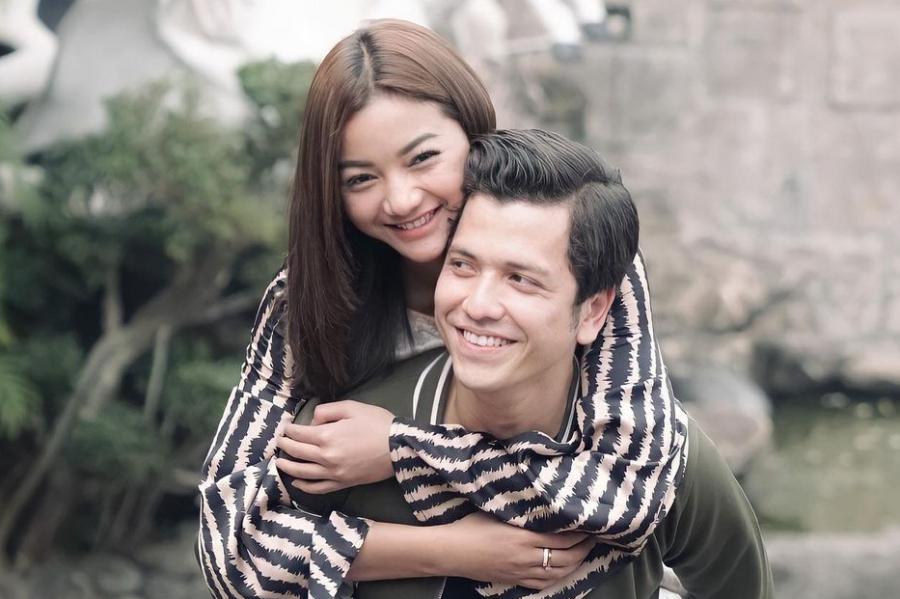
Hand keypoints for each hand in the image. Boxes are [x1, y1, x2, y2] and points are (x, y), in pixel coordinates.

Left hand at [275, 400, 394, 492]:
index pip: (299, 433)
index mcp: (327, 436)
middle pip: (297, 452)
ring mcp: (333, 473)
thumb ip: (328, 410)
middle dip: (285, 445)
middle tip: (280, 441)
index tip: (285, 427)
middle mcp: (326, 456)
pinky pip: (318, 488)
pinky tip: (297, 482)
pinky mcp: (342, 483)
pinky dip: (304, 486)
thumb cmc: (378, 424)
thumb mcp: (352, 407)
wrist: (399, 448)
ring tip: (279, 462)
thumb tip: (314, 420)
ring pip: (302, 472)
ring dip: (288, 466)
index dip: (289, 429)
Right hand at [438, 512, 593, 589]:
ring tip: (584, 552)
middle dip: (583, 547)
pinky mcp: (515, 580)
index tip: (588, 522)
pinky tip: (564, 569)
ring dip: (575, 563)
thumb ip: (521, 510)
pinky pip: (543, 583)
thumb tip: (542, 502)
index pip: (561, 537)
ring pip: (558, 573)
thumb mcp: (497, 511)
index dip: (578, 531)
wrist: (451, 552)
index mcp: (522, 537)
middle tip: (593, 536)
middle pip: (566, 557)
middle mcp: (526, 557)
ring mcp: (521, 572)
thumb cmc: (470, 526)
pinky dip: (558, 576)